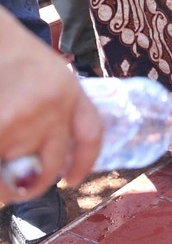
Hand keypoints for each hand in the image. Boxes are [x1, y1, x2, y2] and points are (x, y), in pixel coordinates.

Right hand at [0, 10, 102, 202]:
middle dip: (36, 182)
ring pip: (16, 168)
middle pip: (51, 163)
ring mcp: (26, 116)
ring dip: (4, 171)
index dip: (83, 162)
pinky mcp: (2, 124)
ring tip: (3, 143)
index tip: (71, 179)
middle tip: (20, 187)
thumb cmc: (11, 56)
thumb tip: (45, 162)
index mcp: (70, 90)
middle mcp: (55, 104)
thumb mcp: (48, 74)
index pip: (91, 134)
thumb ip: (55, 109)